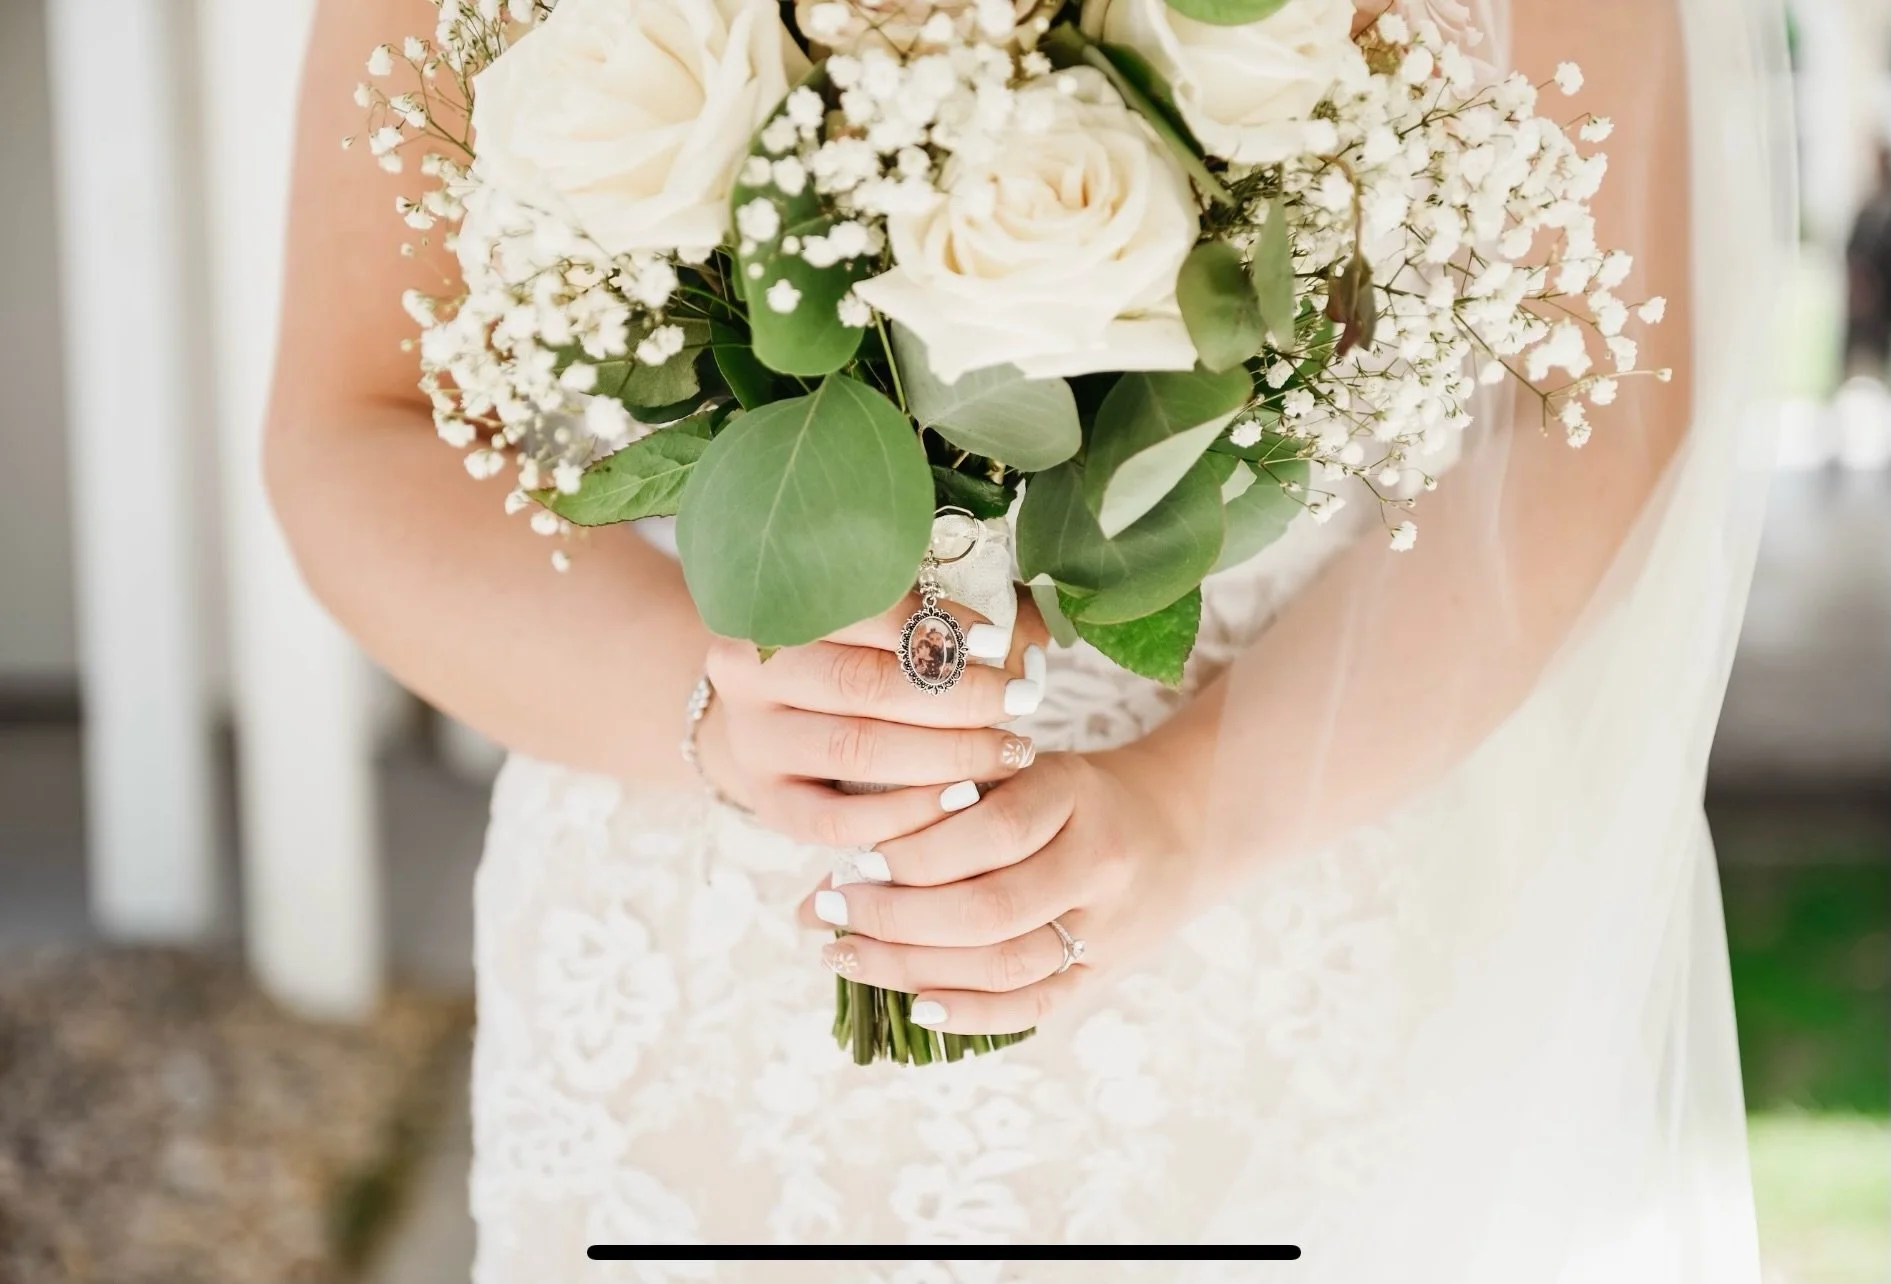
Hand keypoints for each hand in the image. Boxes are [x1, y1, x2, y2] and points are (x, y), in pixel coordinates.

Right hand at [695, 591, 1050, 848]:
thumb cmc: (849, 656)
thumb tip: (1037, 630)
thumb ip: (951, 617)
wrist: (772, 716)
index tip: (1001, 643)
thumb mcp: (883, 621)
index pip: (862, 610)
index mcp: (774, 606)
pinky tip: (963, 801)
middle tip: (1022, 702)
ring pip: (853, 750)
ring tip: (1009, 751)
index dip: (937, 627)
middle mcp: (748, 674)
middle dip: (955, 696)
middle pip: (862, 685)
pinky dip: (907, 813)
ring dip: (944, 754)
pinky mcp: (768, 805)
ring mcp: (753, 744)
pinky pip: (838, 821)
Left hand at [798, 749, 1203, 1035]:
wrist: (1178, 826)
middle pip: (990, 909)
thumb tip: (827, 878)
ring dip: (913, 967)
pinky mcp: (1103, 974)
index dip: (914, 855)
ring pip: (1005, 964)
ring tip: (848, 956)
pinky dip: (969, 1012)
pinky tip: (914, 1003)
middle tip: (831, 915)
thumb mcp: (1015, 774)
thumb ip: (932, 810)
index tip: (850, 863)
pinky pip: (1033, 1006)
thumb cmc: (1068, 795)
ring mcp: (1106, 927)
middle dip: (896, 919)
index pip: (990, 831)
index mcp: (1074, 794)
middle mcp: (1098, 864)